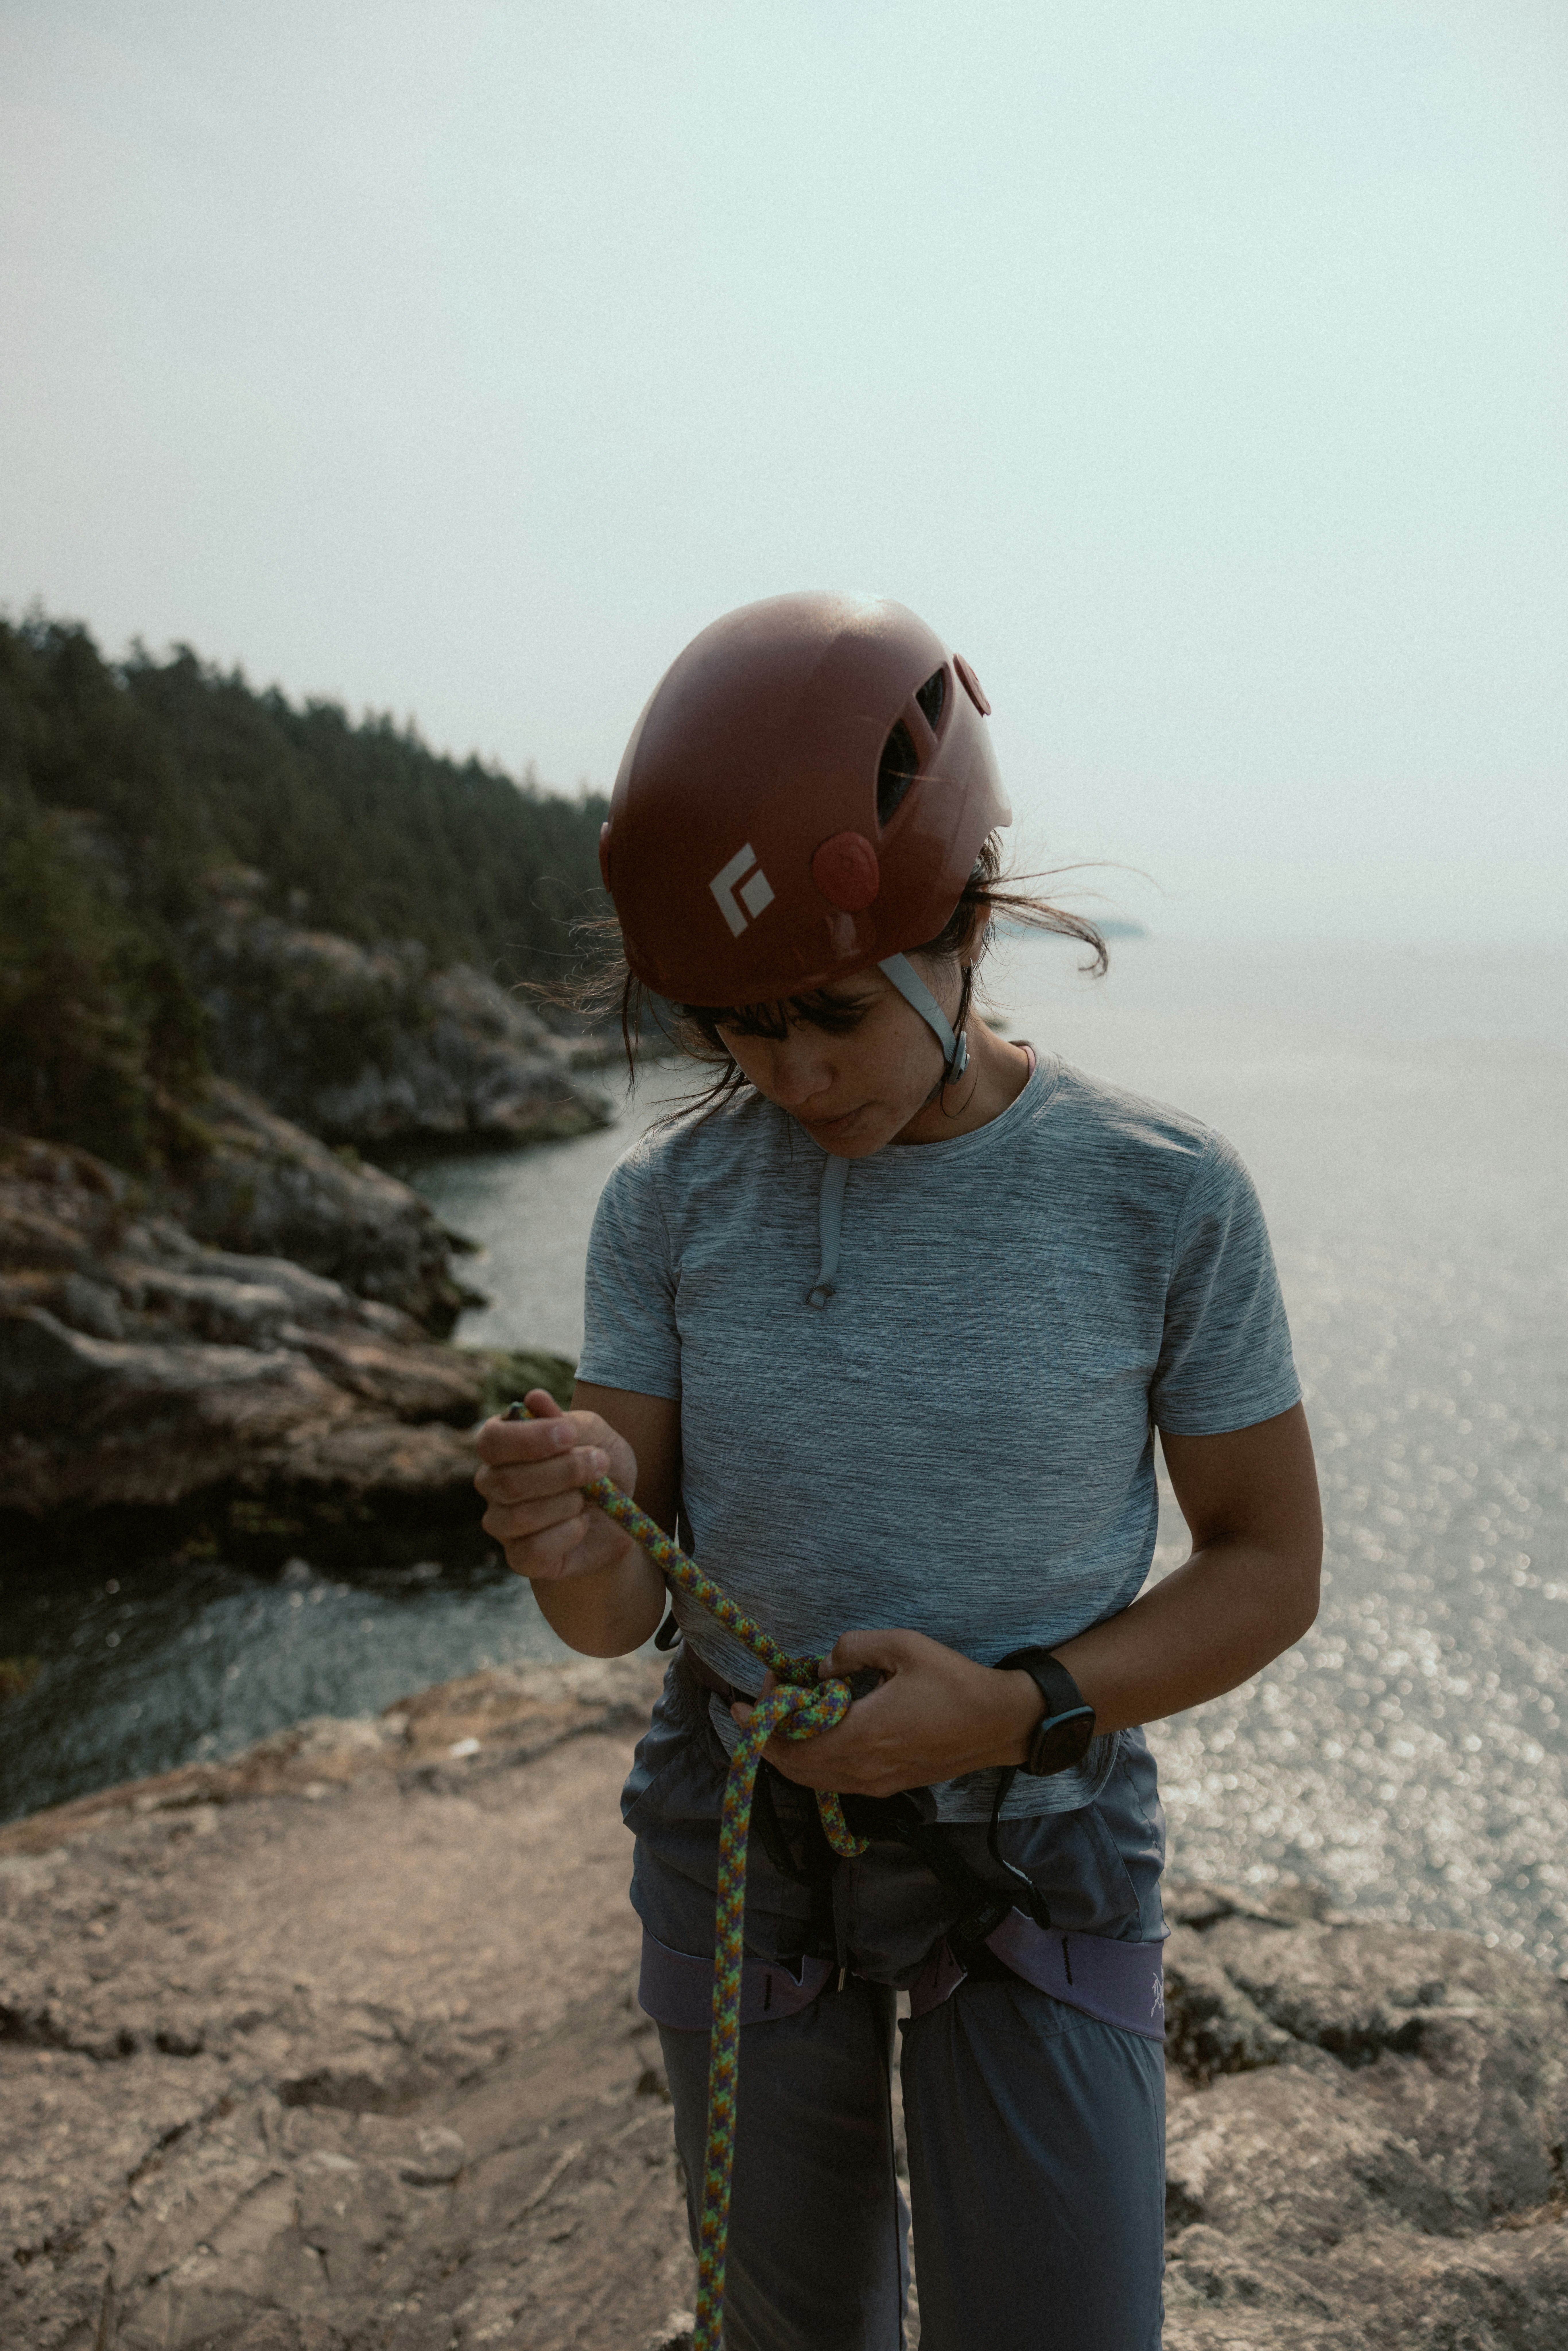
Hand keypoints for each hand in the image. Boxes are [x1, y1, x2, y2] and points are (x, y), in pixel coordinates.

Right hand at [474, 1390, 639, 1582]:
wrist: (620, 1517)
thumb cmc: (602, 1468)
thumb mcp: (596, 1436)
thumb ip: (567, 1421)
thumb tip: (534, 1398)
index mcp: (502, 1446)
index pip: (492, 1441)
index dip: (529, 1439)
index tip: (570, 1434)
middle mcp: (493, 1484)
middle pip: (508, 1482)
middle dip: (563, 1472)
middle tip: (600, 1463)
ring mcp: (502, 1523)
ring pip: (519, 1516)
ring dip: (568, 1503)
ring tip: (591, 1496)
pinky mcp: (520, 1558)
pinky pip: (533, 1549)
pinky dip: (567, 1534)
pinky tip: (581, 1524)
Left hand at [734, 1627, 1042, 1798]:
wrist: (999, 1724)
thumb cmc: (954, 1682)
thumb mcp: (903, 1646)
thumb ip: (854, 1648)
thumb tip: (823, 1666)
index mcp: (862, 1736)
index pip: (791, 1744)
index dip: (759, 1724)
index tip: (742, 1700)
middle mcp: (863, 1769)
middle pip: (794, 1769)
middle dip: (768, 1739)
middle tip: (761, 1704)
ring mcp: (877, 1783)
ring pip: (814, 1779)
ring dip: (790, 1753)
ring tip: (784, 1717)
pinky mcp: (890, 1785)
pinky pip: (836, 1780)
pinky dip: (814, 1762)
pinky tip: (818, 1733)